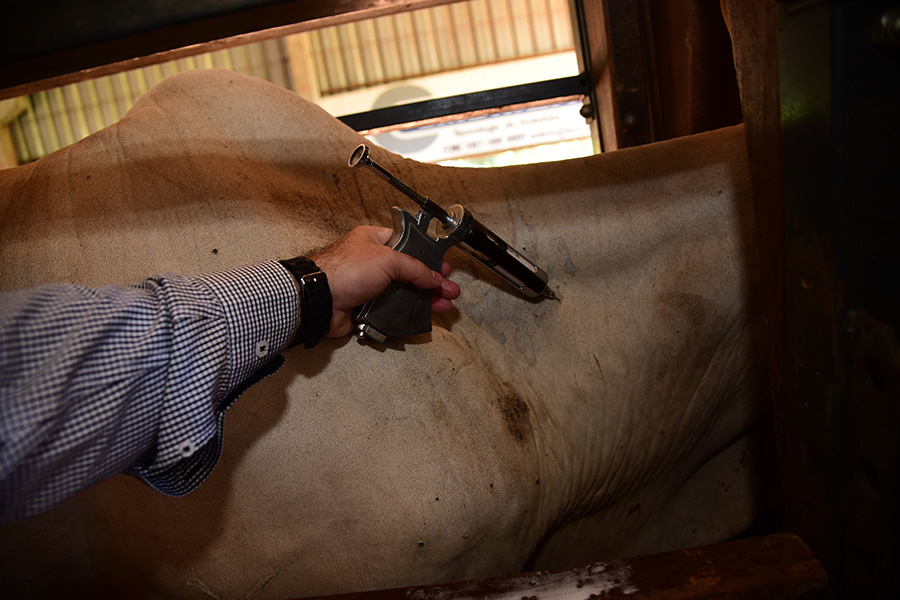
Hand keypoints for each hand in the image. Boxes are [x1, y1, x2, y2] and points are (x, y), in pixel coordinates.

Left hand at [310, 226, 459, 337]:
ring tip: (443, 305)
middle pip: (409, 272)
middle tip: (449, 290)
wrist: (321, 300)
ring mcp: (369, 286)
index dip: (427, 255)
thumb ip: (414, 268)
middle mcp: (372, 262)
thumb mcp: (387, 260)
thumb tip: (433, 277)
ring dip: (424, 300)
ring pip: (403, 293)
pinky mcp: (366, 306)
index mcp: (374, 240)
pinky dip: (406, 314)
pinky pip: (391, 310)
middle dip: (432, 282)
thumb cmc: (343, 270)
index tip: (443, 266)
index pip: (408, 244)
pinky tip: (422, 316)